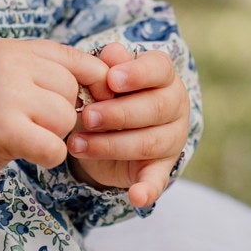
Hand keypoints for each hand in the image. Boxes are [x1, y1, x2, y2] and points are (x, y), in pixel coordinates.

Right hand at [0, 39, 109, 179]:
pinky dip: (49, 156)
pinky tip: (30, 153)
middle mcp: (9, 64)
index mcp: (13, 50)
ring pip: (65, 118)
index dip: (94, 82)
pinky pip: (54, 147)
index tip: (97, 100)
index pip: (74, 58)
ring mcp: (7, 95)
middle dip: (61, 114)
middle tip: (33, 123)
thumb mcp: (14, 80)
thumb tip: (111, 73)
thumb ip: (52, 73)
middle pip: (70, 91)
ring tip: (24, 136)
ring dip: (53, 135)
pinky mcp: (5, 129)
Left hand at [67, 42, 189, 207]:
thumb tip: (110, 53)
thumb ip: (108, 66)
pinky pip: (159, 180)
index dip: (137, 74)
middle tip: (87, 116)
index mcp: (162, 76)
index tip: (111, 79)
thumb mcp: (104, 77)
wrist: (109, 129)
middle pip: (155, 108)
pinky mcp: (162, 168)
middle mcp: (174, 105)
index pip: (159, 68)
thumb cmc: (108, 94)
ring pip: (149, 142)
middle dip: (118, 113)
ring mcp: (172, 138)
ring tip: (76, 146)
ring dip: (111, 146)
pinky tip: (136, 197)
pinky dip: (148, 190)